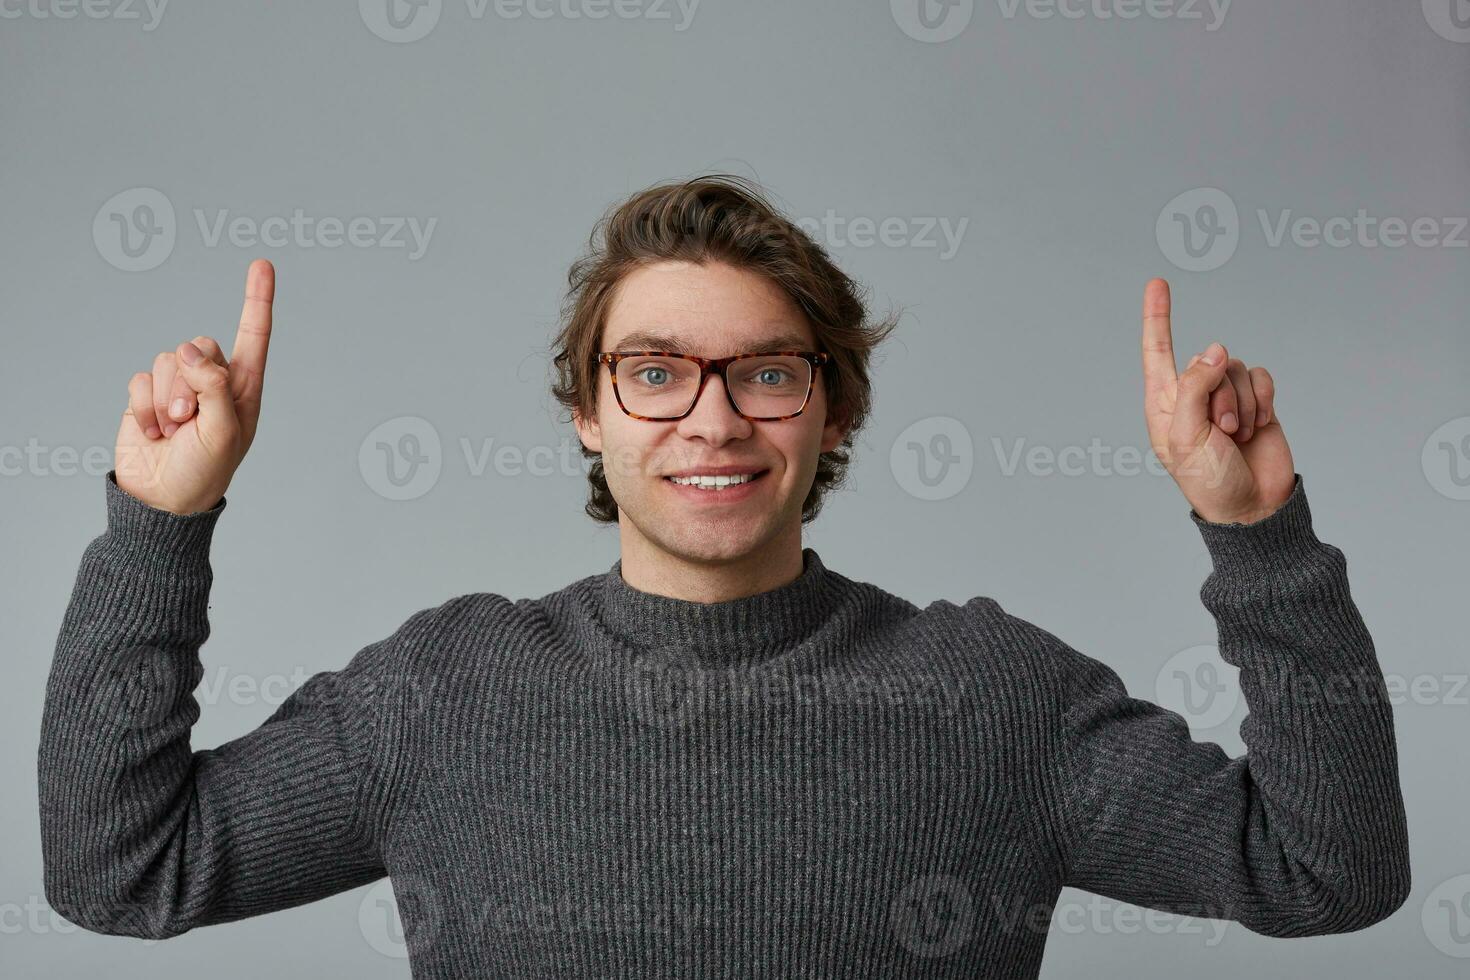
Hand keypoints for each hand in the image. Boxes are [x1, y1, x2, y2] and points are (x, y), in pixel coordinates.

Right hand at [115, 259, 274, 515]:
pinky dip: (143, 408)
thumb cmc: (204, 472)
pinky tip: (153, 433)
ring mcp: (179, 386)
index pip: (253, 336)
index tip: (262, 263)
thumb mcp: (222, 433)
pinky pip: (139, 378)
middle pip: (200, 345)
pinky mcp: (147, 395)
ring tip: (173, 430)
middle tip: (189, 421)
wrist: (162, 500)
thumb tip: (190, 348)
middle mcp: (213, 381)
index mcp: (243, 388)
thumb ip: (213, 387)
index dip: (256, 299)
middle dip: (190, 382)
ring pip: (166, 360)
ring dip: (166, 399)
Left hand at [1140, 277, 1295, 524]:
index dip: (1158, 316)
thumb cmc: (1209, 480)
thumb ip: (1194, 387)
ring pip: (1237, 367)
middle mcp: (1192, 394)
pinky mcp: (1255, 400)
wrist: (1252, 505)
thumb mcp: (1186, 436)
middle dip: (1220, 395)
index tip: (1157, 282)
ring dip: (1242, 403)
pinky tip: (1258, 427)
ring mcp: (1225, 396)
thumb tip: (1214, 349)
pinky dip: (1263, 400)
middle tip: (1221, 432)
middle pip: (1209, 360)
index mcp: (1164, 402)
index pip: (1158, 350)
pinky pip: (1262, 376)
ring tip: (1237, 435)